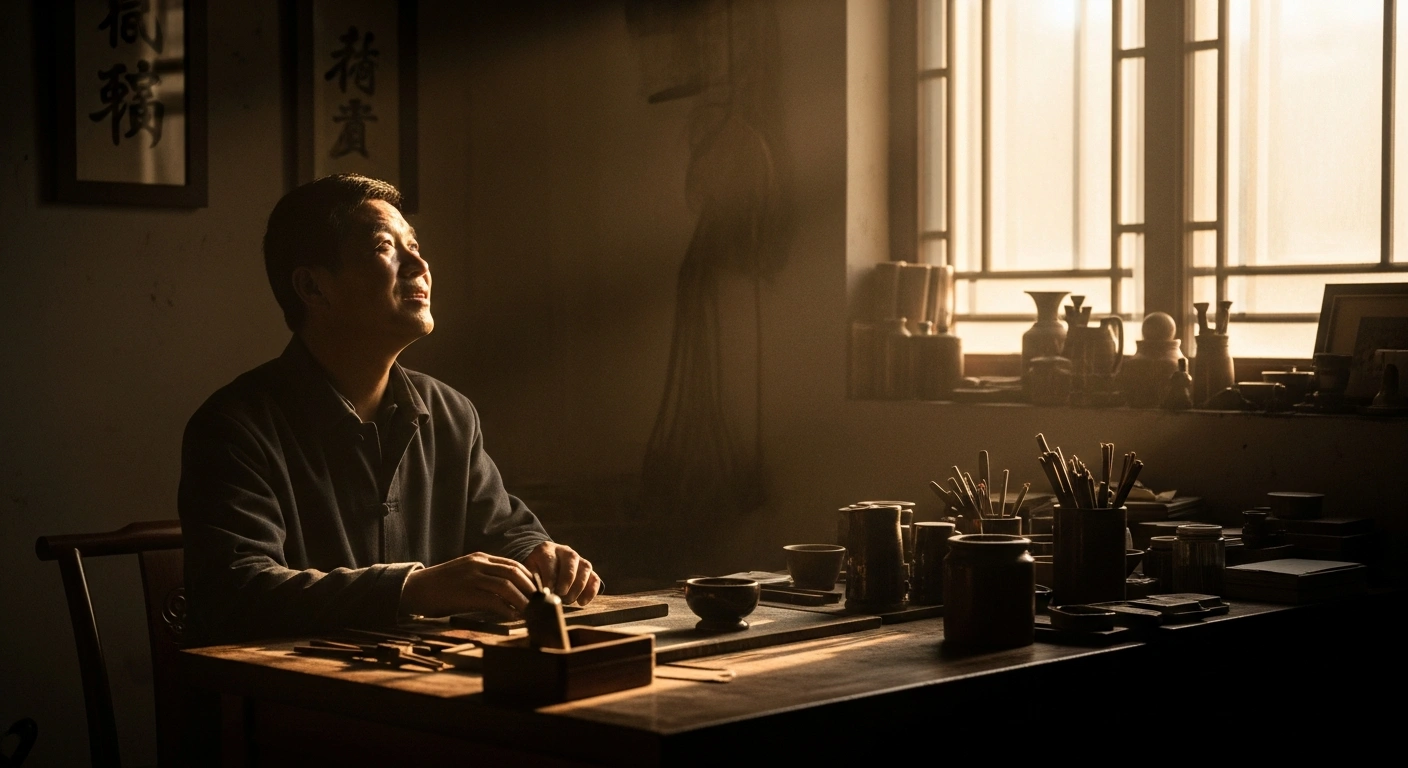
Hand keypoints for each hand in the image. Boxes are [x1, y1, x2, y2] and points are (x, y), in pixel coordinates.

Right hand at [398, 552, 535, 618]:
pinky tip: (512, 617)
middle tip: (539, 602)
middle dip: (530, 588)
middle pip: (514, 572)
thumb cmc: (439, 586)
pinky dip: (507, 609)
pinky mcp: (466, 593)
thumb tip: (506, 594)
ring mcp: (472, 577)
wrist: (413, 589)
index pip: (512, 564)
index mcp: (479, 559)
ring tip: (530, 611)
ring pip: (507, 585)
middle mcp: (478, 564)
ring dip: (522, 599)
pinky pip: (493, 601)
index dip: (528, 578)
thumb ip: (484, 578)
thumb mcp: (464, 574)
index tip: (536, 591)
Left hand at [523, 542, 602, 605]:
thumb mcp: (529, 572)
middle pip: (571, 562)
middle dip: (566, 581)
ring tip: (569, 600)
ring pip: (585, 568)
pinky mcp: (587, 570)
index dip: (549, 577)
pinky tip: (582, 602)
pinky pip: (594, 578)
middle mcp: (565, 551)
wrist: (543, 566)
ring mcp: (579, 559)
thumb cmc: (534, 572)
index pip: (550, 560)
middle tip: (560, 595)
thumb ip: (531, 580)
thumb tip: (537, 596)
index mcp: (546, 549)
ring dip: (578, 587)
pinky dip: (591, 591)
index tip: (547, 592)